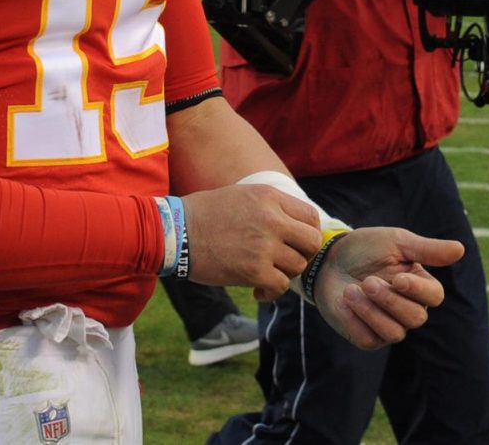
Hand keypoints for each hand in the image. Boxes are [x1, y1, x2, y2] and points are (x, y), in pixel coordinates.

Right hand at [182, 184, 322, 296]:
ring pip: (298, 266)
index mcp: (269, 197)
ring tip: (266, 273)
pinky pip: (281, 286)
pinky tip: (258, 290)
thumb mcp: (242, 196)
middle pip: (312, 242)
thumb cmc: (205, 214)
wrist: (176, 232)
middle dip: (303, 254)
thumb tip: (295, 226)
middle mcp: (272, 220)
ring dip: (285, 273)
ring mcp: (264, 246)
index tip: (296, 242)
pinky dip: (272, 292)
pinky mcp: (254, 271)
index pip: (311, 216)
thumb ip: (270, 207)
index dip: (308, 232)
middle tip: (286, 259)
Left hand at [310, 228, 465, 350]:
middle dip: (390, 300)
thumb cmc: (365, 249)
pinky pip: (368, 340)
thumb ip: (426, 249)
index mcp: (419, 285)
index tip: (398, 278)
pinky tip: (345, 302)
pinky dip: (355, 320)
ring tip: (352, 290)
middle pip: (415, 318)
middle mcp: (408, 309)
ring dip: (371, 311)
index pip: (434, 296)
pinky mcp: (367, 337)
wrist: (328, 260)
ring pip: (394, 333)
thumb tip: (461, 249)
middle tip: (368, 281)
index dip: (418, 290)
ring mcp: (388, 326)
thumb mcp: (395, 242)